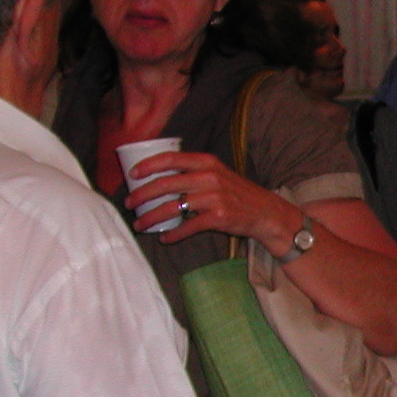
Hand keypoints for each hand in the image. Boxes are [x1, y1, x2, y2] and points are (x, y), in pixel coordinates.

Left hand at [127, 151, 303, 250]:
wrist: (267, 213)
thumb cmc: (238, 194)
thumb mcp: (218, 174)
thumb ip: (194, 172)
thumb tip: (160, 179)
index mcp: (206, 162)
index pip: (170, 159)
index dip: (147, 166)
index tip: (132, 175)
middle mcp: (209, 177)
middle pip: (165, 184)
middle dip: (142, 195)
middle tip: (130, 204)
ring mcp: (214, 197)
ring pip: (172, 207)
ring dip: (151, 217)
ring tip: (140, 224)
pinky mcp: (218, 218)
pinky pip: (188, 227)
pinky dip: (173, 234)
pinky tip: (165, 238)